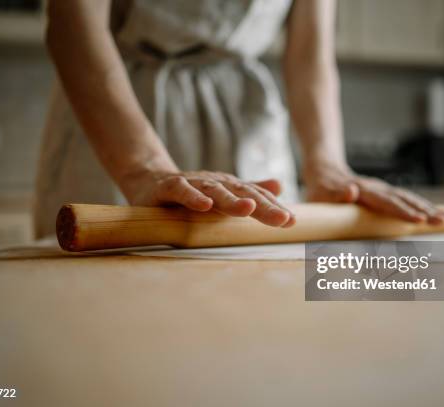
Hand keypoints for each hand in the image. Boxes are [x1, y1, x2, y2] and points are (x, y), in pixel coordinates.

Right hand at [119, 170, 295, 227]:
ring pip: (215, 191)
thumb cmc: (191, 191)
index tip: (292, 221)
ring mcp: (193, 183)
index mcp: (230, 188)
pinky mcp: (169, 187)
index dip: (274, 208)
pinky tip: (204, 205)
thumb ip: (250, 191)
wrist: (150, 181)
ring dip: (232, 201)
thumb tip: (280, 185)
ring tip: (249, 210)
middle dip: (263, 206)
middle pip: (242, 194)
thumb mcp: (222, 194)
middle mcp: (216, 183)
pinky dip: (193, 197)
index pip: (256, 198)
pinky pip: (182, 191)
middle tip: (283, 218)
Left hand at [303, 162, 443, 223]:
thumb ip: (335, 193)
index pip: (385, 202)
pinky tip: (435, 214)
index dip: (402, 211)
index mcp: (362, 190)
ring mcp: (381, 189)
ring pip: (407, 198)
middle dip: (423, 211)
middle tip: (441, 221)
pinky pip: (405, 199)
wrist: (324, 170)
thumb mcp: (322, 192)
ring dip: (426, 208)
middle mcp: (375, 188)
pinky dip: (422, 206)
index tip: (418, 219)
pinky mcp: (384, 193)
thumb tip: (352, 191)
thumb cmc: (320, 189)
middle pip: (402, 199)